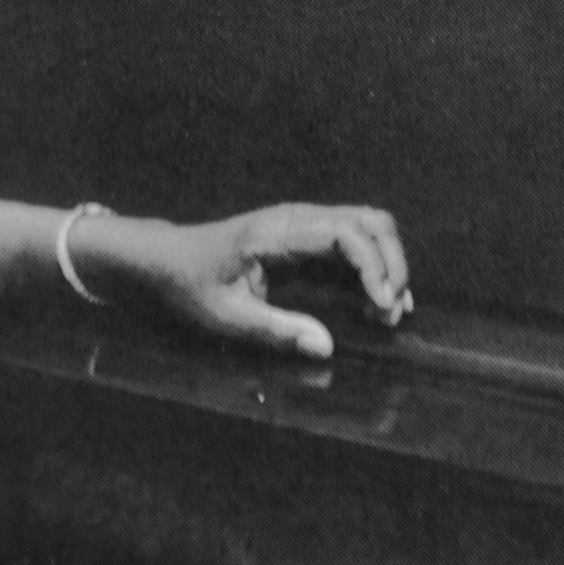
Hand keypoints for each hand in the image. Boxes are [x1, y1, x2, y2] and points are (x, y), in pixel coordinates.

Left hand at [128, 203, 411, 360]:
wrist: (169, 258)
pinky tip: (376, 301)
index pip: (345, 232)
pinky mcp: (308, 235)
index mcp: (279, 231)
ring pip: (368, 225)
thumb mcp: (226, 315)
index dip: (373, 265)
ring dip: (388, 263)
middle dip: (392, 263)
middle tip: (394, 311)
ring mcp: (306, 223)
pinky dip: (374, 265)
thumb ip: (276, 330)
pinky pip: (354, 240)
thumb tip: (326, 347)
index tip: (383, 305)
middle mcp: (299, 218)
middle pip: (369, 220)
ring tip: (389, 310)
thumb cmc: (192, 284)